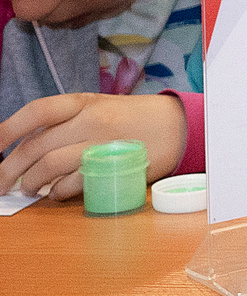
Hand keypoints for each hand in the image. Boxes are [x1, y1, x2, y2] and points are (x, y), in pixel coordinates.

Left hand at [0, 92, 187, 200]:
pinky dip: (57, 192)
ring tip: (28, 188)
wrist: (180, 126)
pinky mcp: (113, 168)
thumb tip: (27, 145)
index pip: (37, 111)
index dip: (8, 128)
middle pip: (36, 146)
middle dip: (10, 169)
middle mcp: (90, 121)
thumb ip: (66, 121)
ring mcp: (101, 146)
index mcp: (84, 102)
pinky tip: (55, 193)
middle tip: (1, 182)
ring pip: (49, 167)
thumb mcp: (100, 107)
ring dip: (31, 183)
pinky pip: (73, 184)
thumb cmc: (136, 117)